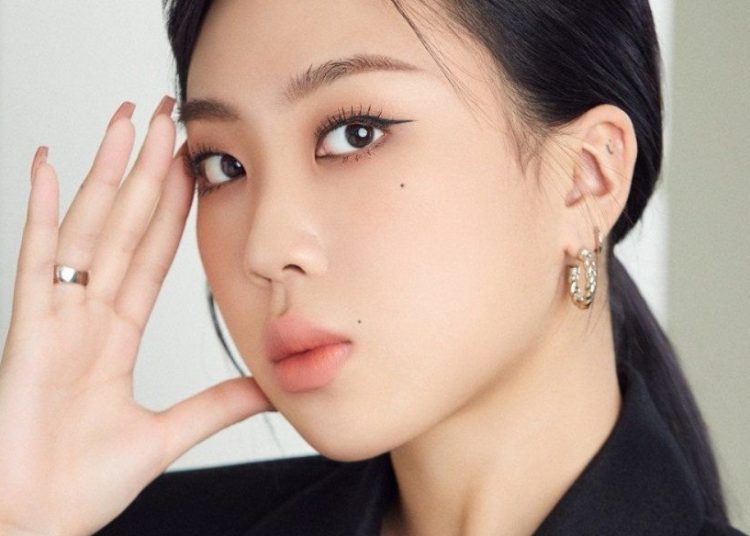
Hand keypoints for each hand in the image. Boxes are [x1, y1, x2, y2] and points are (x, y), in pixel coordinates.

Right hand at [0, 97, 274, 535]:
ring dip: (105, 174)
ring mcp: (56, 318)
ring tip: (124, 124)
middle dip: (146, 172)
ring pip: (87, 229)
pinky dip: (42, 213)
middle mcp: (87, 316)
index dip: (173, 208)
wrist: (33, 523)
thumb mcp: (168, 435)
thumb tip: (270, 385)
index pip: (154, 254)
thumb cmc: (80, 484)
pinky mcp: (28, 333)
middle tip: (166, 119)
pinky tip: (50, 166)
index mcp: (116, 336)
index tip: (193, 165)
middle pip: (124, 227)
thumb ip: (218, 404)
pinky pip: (35, 261)